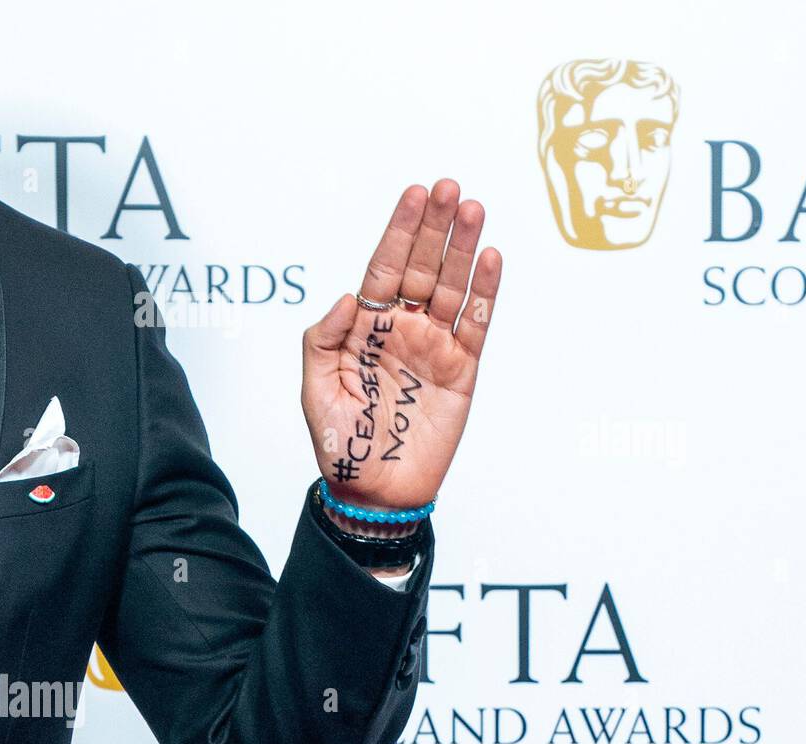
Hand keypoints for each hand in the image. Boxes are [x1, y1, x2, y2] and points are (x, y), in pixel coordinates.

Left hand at [302, 180, 501, 510]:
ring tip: (474, 211)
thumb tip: (348, 295)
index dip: (400, 231)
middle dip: (436, 226)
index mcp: (365, 327)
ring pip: (453, 287)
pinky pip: (476, 325)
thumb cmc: (339, 443)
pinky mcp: (462, 371)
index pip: (385, 267)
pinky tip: (491, 260)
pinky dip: (486, 292)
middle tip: (450, 189)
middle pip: (423, 266)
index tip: (415, 196)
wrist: (375, 491)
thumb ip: (323, 339)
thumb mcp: (314, 390)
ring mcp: (434, 347)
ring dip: (464, 248)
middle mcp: (402, 329)